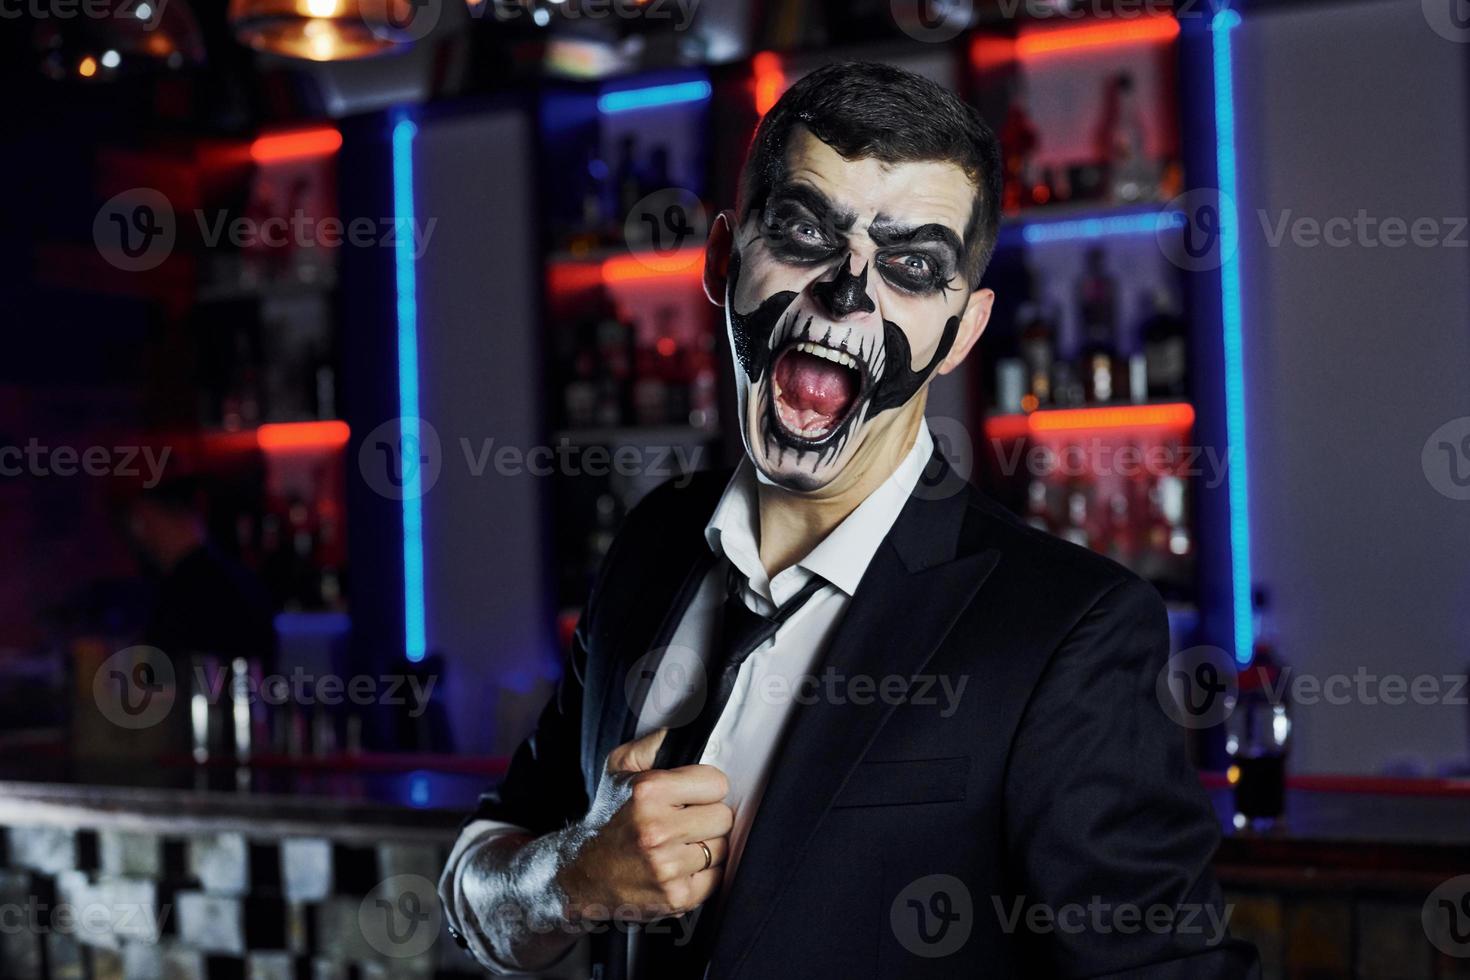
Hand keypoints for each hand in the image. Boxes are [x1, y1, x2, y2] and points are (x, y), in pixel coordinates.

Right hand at [555, 728, 732, 921]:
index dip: (705, 788)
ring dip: (705, 846)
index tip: (690, 795)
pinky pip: (717, 878)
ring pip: (722, 848)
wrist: (581, 873)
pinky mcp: (676, 898)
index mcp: (648, 792)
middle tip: (683, 821)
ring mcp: (667, 868)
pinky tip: (679, 867)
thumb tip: (690, 726)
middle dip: (706, 817)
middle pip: (723, 817)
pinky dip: (703, 874)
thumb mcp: (620, 768)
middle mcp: (657, 831)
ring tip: (678, 845)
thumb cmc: (608, 816)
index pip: (717, 783)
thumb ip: (655, 743)